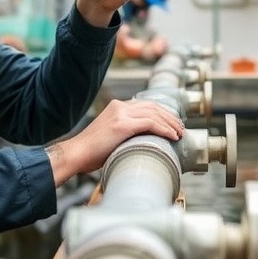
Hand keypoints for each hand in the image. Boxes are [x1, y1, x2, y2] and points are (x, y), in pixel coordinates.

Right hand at [46, 99, 183, 184]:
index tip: (172, 123)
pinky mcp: (122, 125)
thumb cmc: (91, 151)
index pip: (146, 104)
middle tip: (180, 128)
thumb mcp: (111, 135)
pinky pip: (151, 124)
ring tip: (179, 133)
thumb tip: (143, 140)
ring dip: (170, 124)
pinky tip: (172, 137)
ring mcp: (121, 114)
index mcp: (116, 106)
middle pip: (153, 106)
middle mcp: (120, 106)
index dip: (162, 113)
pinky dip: (164, 129)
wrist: (77, 153)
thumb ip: (125, 131)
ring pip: (154, 114)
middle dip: (170, 117)